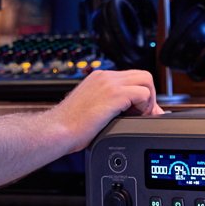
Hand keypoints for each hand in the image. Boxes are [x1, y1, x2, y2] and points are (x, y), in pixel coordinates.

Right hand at [49, 69, 163, 153]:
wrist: (57, 130)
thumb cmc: (69, 126)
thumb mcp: (90, 108)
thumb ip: (107, 105)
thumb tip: (127, 112)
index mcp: (99, 78)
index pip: (130, 77)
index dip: (139, 93)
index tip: (140, 110)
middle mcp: (105, 76)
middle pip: (142, 75)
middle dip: (148, 94)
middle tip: (142, 113)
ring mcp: (110, 83)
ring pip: (146, 80)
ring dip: (148, 99)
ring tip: (138, 115)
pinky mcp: (114, 94)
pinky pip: (143, 93)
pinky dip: (145, 106)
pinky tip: (133, 116)